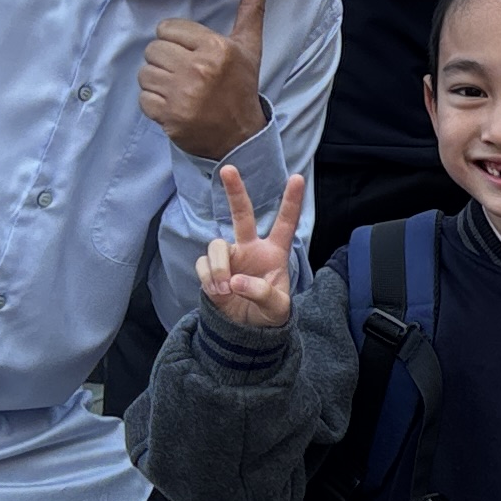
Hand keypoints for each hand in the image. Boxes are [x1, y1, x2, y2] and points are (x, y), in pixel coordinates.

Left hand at [142, 0, 273, 160]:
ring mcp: (183, 95)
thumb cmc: (241, 87)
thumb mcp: (249, 47)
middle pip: (153, 50)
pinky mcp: (170, 116)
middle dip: (165, 61)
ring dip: (157, 82)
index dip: (176, 41)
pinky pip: (143, 99)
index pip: (167, 28)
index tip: (191, 55)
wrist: (240, 135)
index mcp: (216, 48)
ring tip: (178, 89)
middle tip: (184, 74)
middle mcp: (199, 69)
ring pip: (144, 73)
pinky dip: (154, 104)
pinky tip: (173, 106)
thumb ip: (251, 9)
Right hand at [197, 166, 307, 329]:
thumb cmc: (268, 313)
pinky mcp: (210, 268)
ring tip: (225, 289)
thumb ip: (262, 294)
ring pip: (216, 245)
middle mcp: (251, 248)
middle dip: (235, 191)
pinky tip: (218, 293)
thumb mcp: (277, 308)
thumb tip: (236, 281)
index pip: (285, 223)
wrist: (246, 330)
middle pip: (242, 214)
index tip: (297, 177)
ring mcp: (230, 256)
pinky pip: (202, 264)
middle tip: (228, 169)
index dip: (291, 201)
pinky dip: (208, 279)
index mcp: (275, 252)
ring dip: (218, 268)